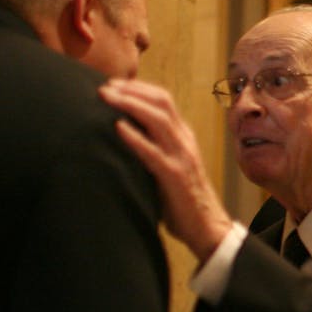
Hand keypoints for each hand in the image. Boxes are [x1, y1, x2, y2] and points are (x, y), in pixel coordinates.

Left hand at [98, 79, 233, 263]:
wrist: (207, 226)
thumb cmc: (183, 199)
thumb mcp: (169, 166)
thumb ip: (153, 149)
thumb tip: (122, 138)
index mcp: (183, 136)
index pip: (163, 100)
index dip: (137, 88)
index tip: (113, 84)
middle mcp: (184, 141)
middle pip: (161, 101)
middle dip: (131, 89)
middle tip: (104, 86)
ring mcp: (181, 156)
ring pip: (158, 119)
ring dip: (130, 104)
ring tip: (107, 97)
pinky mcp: (174, 175)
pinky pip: (153, 151)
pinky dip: (134, 137)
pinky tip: (117, 127)